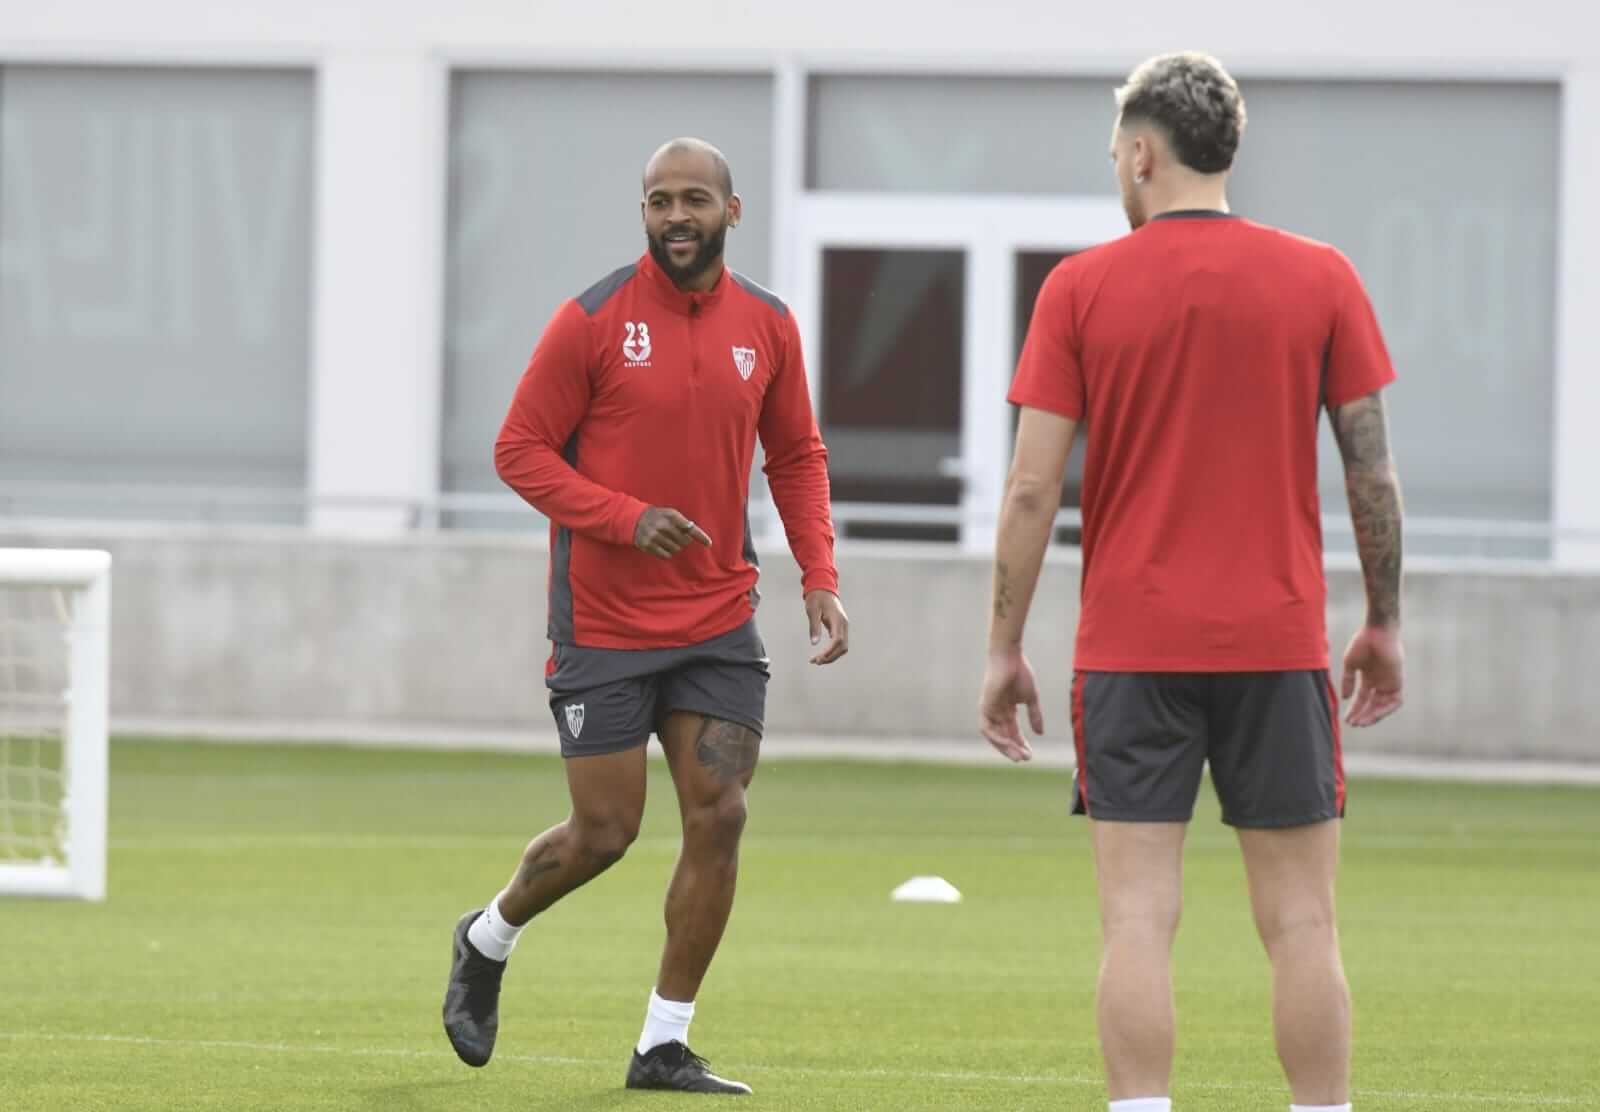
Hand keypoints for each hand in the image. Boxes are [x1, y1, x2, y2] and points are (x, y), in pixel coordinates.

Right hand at [633, 507, 711, 558]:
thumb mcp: (670, 513)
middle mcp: (663, 526)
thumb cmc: (658, 516)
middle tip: (676, 536)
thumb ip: (682, 522)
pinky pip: (666, 555)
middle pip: (684, 541)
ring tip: (667, 540)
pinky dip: (667, 552)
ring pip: (676, 549)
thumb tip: (694, 536)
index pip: (690, 528)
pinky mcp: (648, 545)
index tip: (709, 543)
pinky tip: (662, 546)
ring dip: (675, 546)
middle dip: (683, 540)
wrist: (634, 519)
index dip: (700, 536)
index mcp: (671, 516)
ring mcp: (655, 536)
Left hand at [805, 590, 848, 664]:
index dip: (829, 651)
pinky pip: (840, 643)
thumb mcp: (812, 611)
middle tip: (815, 662)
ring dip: (832, 656)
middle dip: (830, 657)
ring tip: (817, 660)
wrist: (823, 588)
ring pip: (843, 647)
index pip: (837, 640)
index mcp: (837, 619)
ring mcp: (843, 626)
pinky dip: (832, 651)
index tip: (818, 658)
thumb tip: (814, 643)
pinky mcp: (840, 628)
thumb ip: (814, 627)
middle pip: (842, 647)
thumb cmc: (816, 598)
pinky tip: (822, 654)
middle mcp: (843, 624)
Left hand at [979, 647, 1041, 762]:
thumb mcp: (1031, 698)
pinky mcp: (984, 707)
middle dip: (1014, 749)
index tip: (1031, 755)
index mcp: (1007, 710)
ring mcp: (989, 710)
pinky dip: (996, 737)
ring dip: (1005, 747)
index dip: (1022, 744)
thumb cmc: (1021, 673)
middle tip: (1025, 759)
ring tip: (1018, 756)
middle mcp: (997, 712)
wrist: (1009, 657)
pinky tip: (1008, 743)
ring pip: (995, 736)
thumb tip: (1040, 733)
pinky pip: (987, 728)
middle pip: (1004, 736)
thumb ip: (1035, 715)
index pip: (1014, 732)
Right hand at [1341, 624, 1403, 726]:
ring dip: (1373, 715)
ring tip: (1361, 722)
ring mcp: (1389, 682)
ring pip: (1383, 706)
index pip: (1362, 698)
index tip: (1346, 719)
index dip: (1354, 709)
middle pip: (1372, 704)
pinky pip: (1395, 701)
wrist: (1377, 631)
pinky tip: (1374, 714)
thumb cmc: (1363, 642)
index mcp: (1368, 677)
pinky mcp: (1398, 681)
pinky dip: (1386, 709)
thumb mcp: (1350, 664)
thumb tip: (1345, 698)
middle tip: (1353, 724)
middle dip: (1363, 715)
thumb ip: (1348, 681)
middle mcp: (1380, 682)